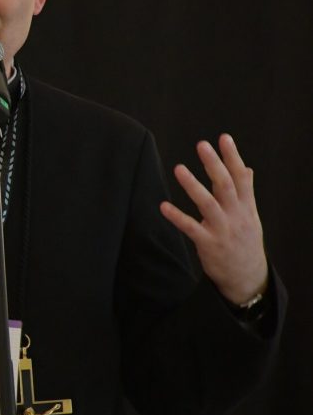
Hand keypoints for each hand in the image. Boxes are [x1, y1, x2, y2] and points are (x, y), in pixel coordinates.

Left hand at [159, 134, 267, 304]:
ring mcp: (222, 230)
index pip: (241, 177)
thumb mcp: (251, 216)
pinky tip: (163, 206)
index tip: (224, 138)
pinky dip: (177, 217)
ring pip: (208, 204)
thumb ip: (246, 192)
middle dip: (214, 164)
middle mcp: (236, 215)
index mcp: (246, 206)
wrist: (247, 276)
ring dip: (193, 186)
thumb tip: (246, 168)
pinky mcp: (208, 244)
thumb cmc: (245, 240)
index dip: (232, 157)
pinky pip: (191, 228)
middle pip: (225, 185)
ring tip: (178, 168)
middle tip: (202, 144)